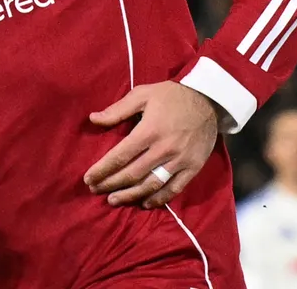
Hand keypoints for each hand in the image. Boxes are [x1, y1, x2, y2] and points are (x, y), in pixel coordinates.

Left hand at [83, 81, 218, 209]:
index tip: (88, 178)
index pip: (120, 156)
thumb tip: (93, 119)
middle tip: (95, 190)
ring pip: (152, 184)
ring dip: (130, 195)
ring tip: (113, 200)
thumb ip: (118, 109)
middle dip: (111, 183)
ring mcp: (180, 160)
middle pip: (133, 173)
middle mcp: (164, 149)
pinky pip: (174, 188)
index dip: (102, 169)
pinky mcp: (193, 167)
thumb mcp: (143, 94)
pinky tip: (144, 203)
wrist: (209, 100)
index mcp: (149, 131)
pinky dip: (159, 198)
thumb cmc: (171, 96)